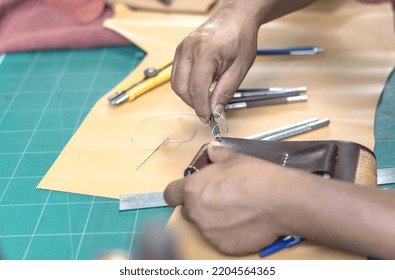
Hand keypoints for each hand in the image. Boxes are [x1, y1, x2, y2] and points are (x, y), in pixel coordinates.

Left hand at [164, 142, 291, 255]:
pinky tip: (244, 223)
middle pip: (189, 210)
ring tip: (237, 211)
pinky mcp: (222, 246)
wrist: (278, 200)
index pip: (171, 194)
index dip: (178, 193)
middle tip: (221, 199)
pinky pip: (220, 239)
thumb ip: (217, 155)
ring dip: (215, 220)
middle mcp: (195, 212)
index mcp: (193, 189)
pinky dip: (229, 234)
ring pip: (205, 226)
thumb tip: (213, 150)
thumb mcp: (234, 159)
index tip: (186, 192)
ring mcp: (208, 232)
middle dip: (200, 205)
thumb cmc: (254, 177)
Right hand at [171, 3, 259, 121]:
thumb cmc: (240, 37)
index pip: (196, 89)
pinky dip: (186, 86)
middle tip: (208, 111)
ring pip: (176, 83)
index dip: (201, 108)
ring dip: (189, 96)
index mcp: (205, 52)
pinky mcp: (180, 51)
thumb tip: (215, 111)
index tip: (208, 118)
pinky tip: (200, 88)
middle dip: (194, 103)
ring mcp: (181, 49)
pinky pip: (177, 75)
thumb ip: (225, 92)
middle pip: (181, 88)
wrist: (235, 18)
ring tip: (205, 99)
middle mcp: (188, 50)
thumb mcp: (239, 69)